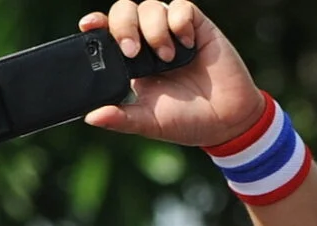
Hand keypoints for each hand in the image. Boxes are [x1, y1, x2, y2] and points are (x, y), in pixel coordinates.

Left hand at [79, 4, 262, 148]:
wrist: (227, 121)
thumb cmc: (187, 121)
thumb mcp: (149, 123)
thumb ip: (121, 119)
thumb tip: (90, 117)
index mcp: (131, 61)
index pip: (108, 33)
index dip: (97, 24)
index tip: (88, 26)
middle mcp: (148, 41)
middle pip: (124, 11)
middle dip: (123, 25)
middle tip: (132, 52)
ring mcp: (172, 31)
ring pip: (150, 6)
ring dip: (154, 29)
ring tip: (167, 58)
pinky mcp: (196, 26)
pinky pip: (180, 7)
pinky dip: (179, 22)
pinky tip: (187, 44)